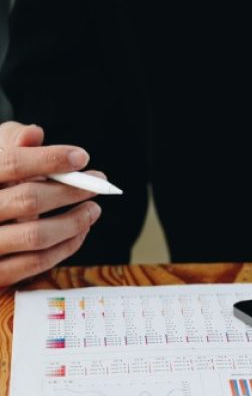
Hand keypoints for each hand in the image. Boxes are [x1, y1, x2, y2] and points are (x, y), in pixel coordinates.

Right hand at [0, 121, 102, 286]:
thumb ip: (10, 144)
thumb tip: (34, 133)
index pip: (11, 164)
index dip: (49, 159)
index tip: (81, 157)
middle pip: (29, 199)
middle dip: (70, 191)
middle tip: (97, 183)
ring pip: (37, 234)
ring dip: (75, 222)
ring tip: (93, 209)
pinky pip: (37, 263)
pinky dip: (66, 247)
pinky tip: (80, 232)